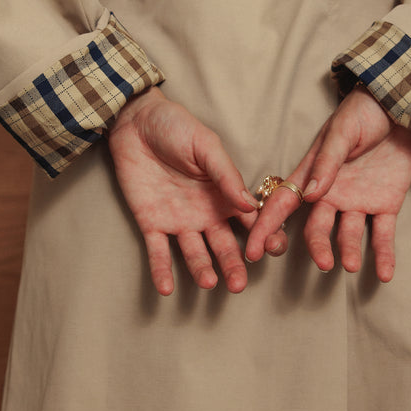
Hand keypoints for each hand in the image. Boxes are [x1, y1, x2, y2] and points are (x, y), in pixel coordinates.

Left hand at [108, 87, 258, 295]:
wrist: (136, 121)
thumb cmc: (177, 127)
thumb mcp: (207, 146)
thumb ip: (226, 176)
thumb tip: (250, 205)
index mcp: (225, 194)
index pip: (251, 221)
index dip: (264, 235)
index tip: (273, 249)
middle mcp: (206, 213)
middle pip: (225, 246)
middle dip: (234, 265)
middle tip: (239, 284)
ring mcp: (179, 221)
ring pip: (195, 253)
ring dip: (202, 270)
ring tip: (209, 283)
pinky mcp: (151, 223)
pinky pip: (158, 252)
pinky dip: (162, 271)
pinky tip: (167, 289)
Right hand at [246, 86, 410, 280]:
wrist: (400, 108)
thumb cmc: (363, 113)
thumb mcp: (342, 132)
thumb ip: (327, 163)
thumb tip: (308, 194)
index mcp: (313, 174)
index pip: (284, 203)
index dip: (267, 227)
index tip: (255, 251)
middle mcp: (331, 193)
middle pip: (316, 226)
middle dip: (316, 247)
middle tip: (323, 262)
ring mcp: (358, 201)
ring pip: (348, 235)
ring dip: (348, 251)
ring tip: (349, 265)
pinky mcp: (385, 204)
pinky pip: (382, 235)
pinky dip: (383, 255)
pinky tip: (383, 274)